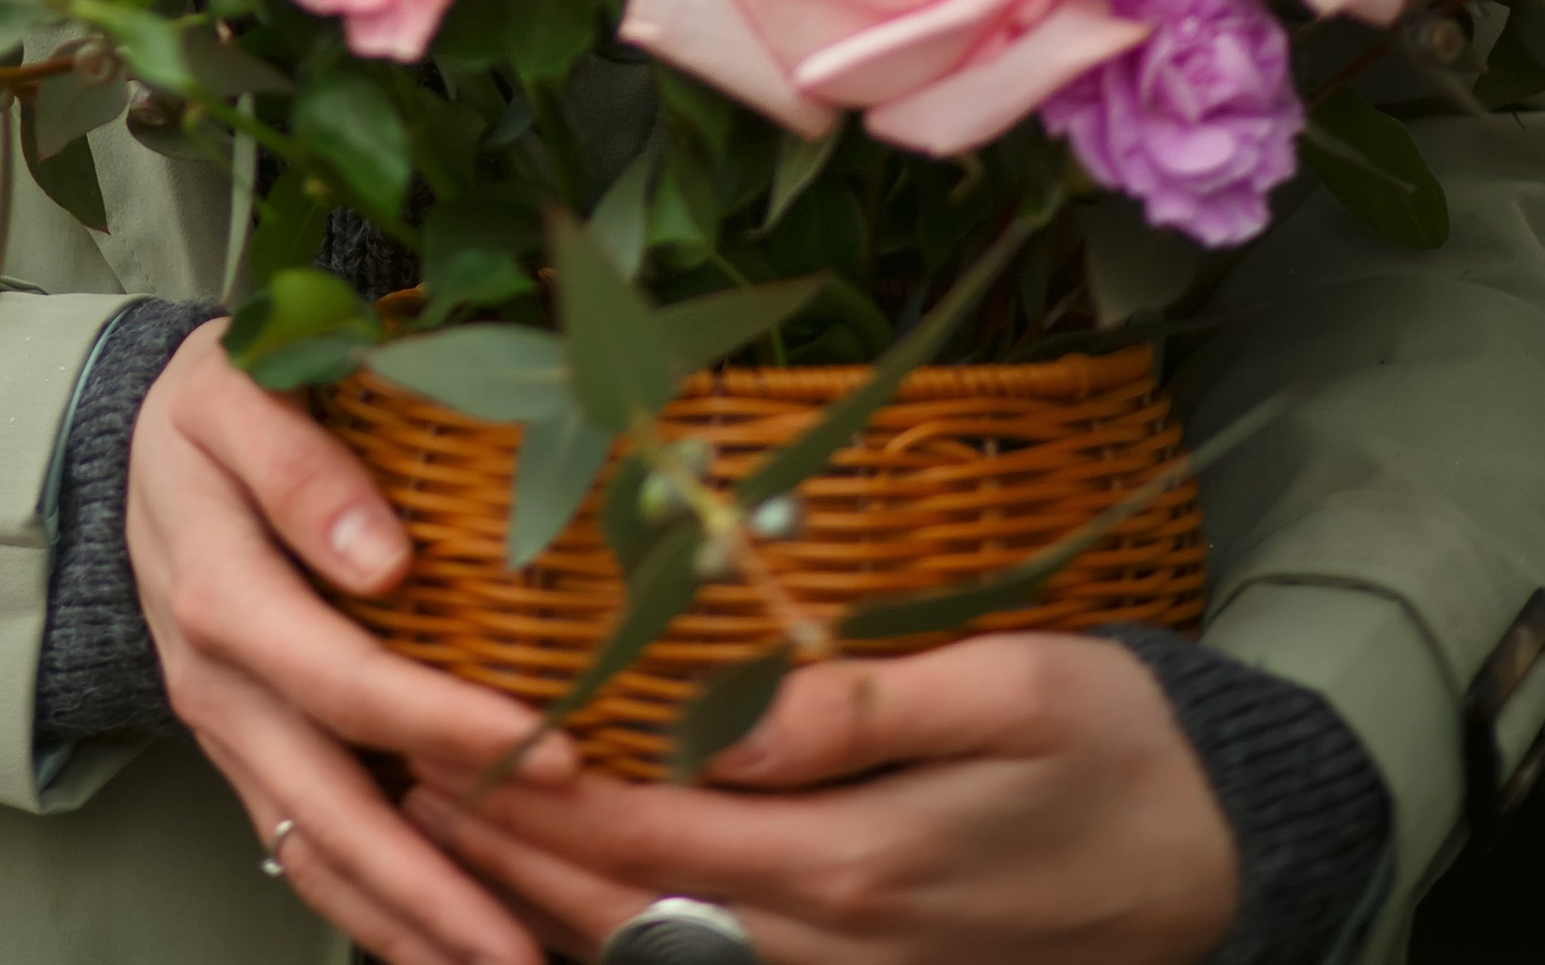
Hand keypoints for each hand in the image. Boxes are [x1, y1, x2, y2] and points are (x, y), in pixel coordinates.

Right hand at [127, 320, 573, 964]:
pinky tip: (443, 944)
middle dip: (433, 889)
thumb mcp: (233, 386)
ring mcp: (228, 729)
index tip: (557, 757)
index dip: (449, 727)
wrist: (140, 439)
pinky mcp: (245, 750)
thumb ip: (297, 464)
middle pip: (328, 806)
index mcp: (221, 591)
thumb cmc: (213, 398)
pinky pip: (303, 846)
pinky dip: (373, 909)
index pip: (347, 682)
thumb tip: (380, 561)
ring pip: (313, 850)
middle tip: (531, 946)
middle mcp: (218, 681)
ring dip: (407, 922)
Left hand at [408, 635, 1237, 964]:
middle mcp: (839, 942)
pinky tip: (578, 908)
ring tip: (455, 844)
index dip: (540, 799)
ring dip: (555, 908)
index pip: (655, 838)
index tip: (445, 746)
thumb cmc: (1117, 746)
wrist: (1221, 856)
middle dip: (512, 858)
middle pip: (637, 914)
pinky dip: (638, 944)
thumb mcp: (1014, 690)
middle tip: (407, 790)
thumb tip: (735, 719)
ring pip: (670, 960)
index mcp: (857, 861)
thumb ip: (866, 706)